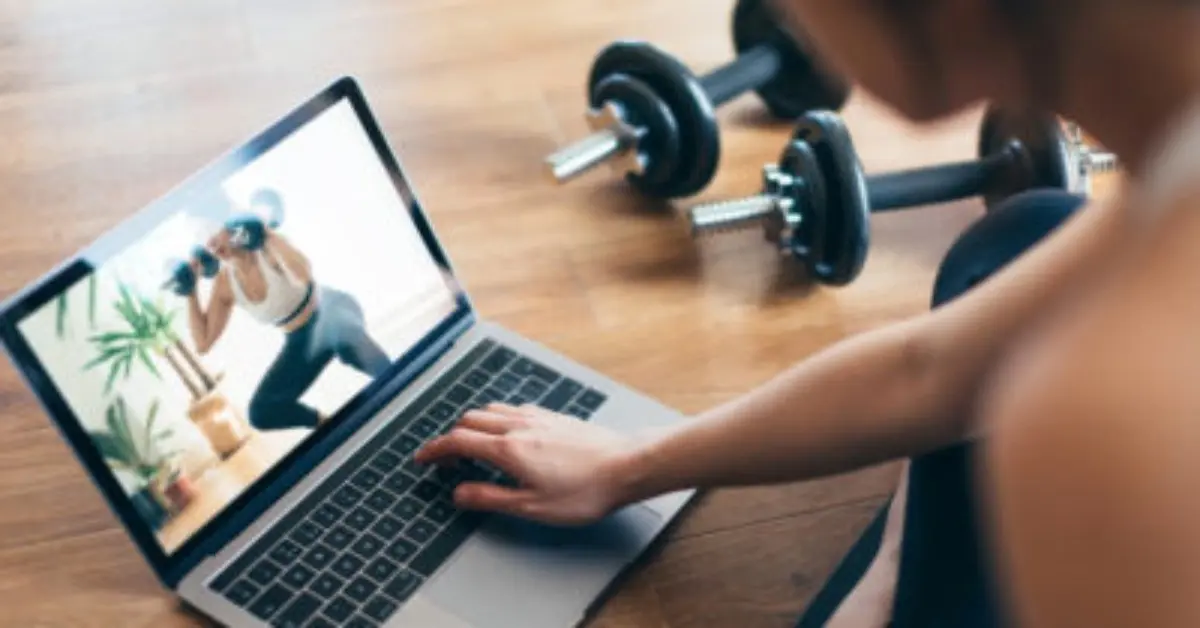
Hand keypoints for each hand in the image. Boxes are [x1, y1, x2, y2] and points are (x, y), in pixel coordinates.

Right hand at [415, 403, 642, 525]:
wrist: (626, 466)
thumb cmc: (584, 491)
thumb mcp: (531, 507)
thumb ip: (491, 498)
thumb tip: (459, 493)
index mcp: (508, 449)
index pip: (458, 441)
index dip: (434, 450)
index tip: (422, 459)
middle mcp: (519, 425)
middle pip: (470, 420)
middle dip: (451, 437)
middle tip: (445, 458)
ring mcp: (538, 417)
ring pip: (491, 410)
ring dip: (474, 425)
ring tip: (473, 446)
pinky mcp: (555, 416)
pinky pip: (514, 409)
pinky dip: (497, 419)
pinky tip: (509, 434)